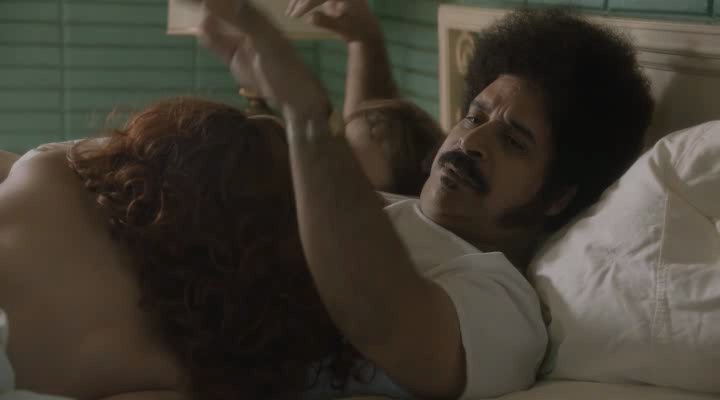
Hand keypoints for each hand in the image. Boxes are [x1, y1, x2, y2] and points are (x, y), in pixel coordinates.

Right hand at [197, 0, 330, 120]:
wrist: (294, 99)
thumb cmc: (286, 68)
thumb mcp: (267, 43)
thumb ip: (246, 21)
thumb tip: (226, 2)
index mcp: (258, 17)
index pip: (232, 1)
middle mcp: (248, 26)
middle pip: (221, 10)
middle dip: (205, 4)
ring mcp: (241, 43)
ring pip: (217, 26)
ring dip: (203, 16)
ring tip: (183, 6)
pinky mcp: (235, 60)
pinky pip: (218, 45)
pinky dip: (209, 38)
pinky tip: (199, 30)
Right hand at [285, 0, 380, 42]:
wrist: (365, 31)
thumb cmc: (356, 31)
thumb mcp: (344, 29)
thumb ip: (328, 22)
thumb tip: (311, 18)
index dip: (307, 4)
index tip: (296, 16)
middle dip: (300, 0)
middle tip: (290, 15)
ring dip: (298, 0)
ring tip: (290, 14)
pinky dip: (302, 1)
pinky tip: (294, 10)